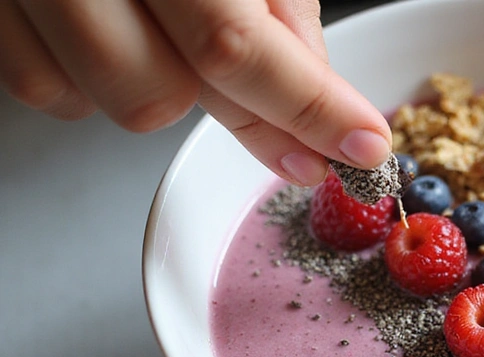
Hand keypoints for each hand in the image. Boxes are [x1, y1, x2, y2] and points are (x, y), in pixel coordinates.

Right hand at [0, 0, 390, 185]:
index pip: (233, 43)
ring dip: (164, 87)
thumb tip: (319, 96)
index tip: (362, 146)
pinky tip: (115, 29)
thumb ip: (279, 6)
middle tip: (272, 92)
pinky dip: (98, 80)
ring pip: (108, 103)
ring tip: (169, 24)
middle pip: (160, 93)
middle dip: (232, 104)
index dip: (308, 108)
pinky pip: (51, 91)